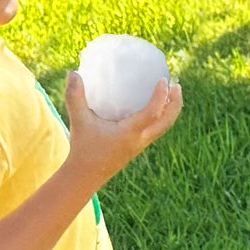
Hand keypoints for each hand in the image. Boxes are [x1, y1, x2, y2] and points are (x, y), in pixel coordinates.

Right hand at [62, 70, 182, 194]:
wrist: (86, 176)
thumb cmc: (83, 149)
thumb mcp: (79, 121)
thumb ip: (75, 96)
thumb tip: (73, 73)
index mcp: (130, 133)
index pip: (152, 113)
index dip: (160, 96)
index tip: (163, 80)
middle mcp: (140, 140)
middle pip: (166, 122)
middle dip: (175, 104)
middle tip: (177, 85)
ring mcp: (140, 144)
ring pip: (163, 127)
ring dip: (170, 111)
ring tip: (172, 93)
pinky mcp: (137, 146)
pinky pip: (156, 130)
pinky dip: (161, 117)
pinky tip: (155, 107)